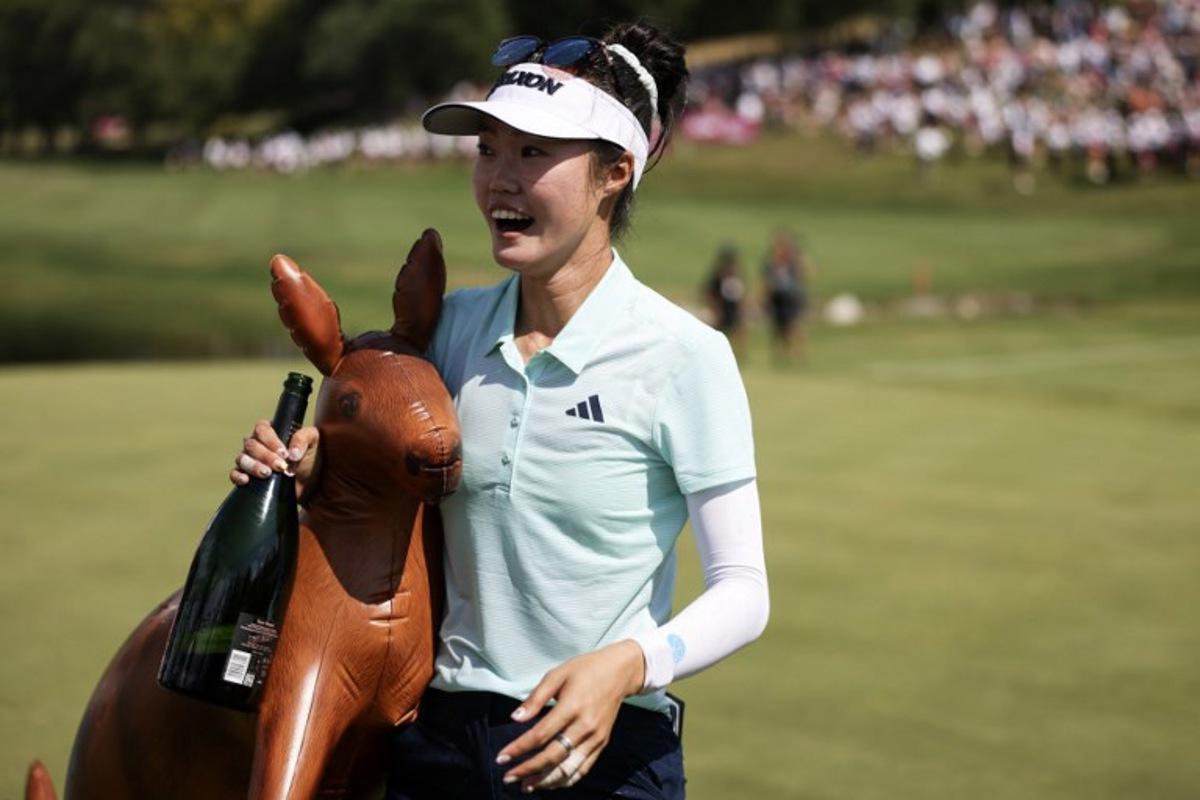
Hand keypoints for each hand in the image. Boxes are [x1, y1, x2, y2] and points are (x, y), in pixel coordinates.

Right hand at [229, 420, 319, 494]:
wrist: (312, 483)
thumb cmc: (311, 456)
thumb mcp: (314, 441)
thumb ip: (303, 438)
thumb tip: (291, 453)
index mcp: (272, 430)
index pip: (262, 429)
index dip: (270, 441)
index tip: (284, 453)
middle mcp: (258, 443)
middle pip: (251, 445)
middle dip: (265, 456)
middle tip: (280, 466)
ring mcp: (251, 459)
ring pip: (241, 458)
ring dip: (253, 466)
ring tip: (267, 474)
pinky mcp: (249, 476)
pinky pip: (235, 474)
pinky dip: (237, 476)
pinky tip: (246, 480)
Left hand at [497, 640, 644, 791]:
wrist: (620, 672)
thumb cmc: (585, 670)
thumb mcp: (557, 675)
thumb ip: (536, 698)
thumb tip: (515, 718)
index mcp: (572, 706)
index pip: (540, 735)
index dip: (519, 748)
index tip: (501, 758)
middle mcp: (585, 726)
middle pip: (553, 757)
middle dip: (528, 770)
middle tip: (508, 778)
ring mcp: (595, 738)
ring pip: (568, 768)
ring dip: (546, 781)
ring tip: (526, 786)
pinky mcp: (602, 743)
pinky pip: (583, 769)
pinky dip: (566, 780)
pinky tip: (550, 783)